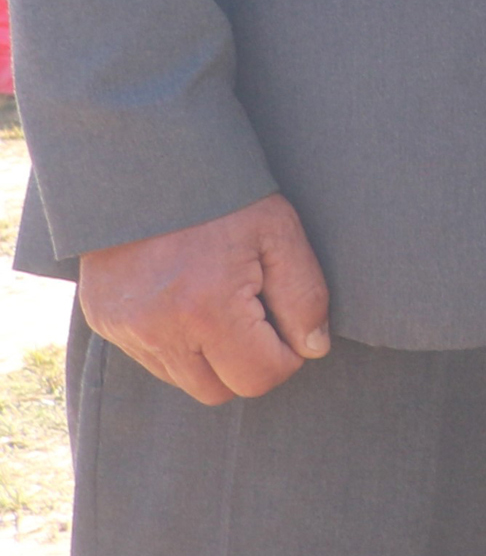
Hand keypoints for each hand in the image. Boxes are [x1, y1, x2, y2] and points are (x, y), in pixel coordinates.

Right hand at [76, 191, 331, 403]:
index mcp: (208, 309)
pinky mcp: (103, 322)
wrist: (147, 164)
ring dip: (210, 356)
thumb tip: (313, 349)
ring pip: (183, 380)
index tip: (286, 323)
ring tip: (219, 301)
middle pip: (219, 391)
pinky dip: (175, 342)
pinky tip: (186, 298)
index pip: (259, 378)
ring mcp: (125, 329)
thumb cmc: (224, 198)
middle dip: (247, 363)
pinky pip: (151, 358)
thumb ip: (305, 297)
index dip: (286, 356)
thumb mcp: (280, 234)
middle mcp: (159, 329)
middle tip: (255, 313)